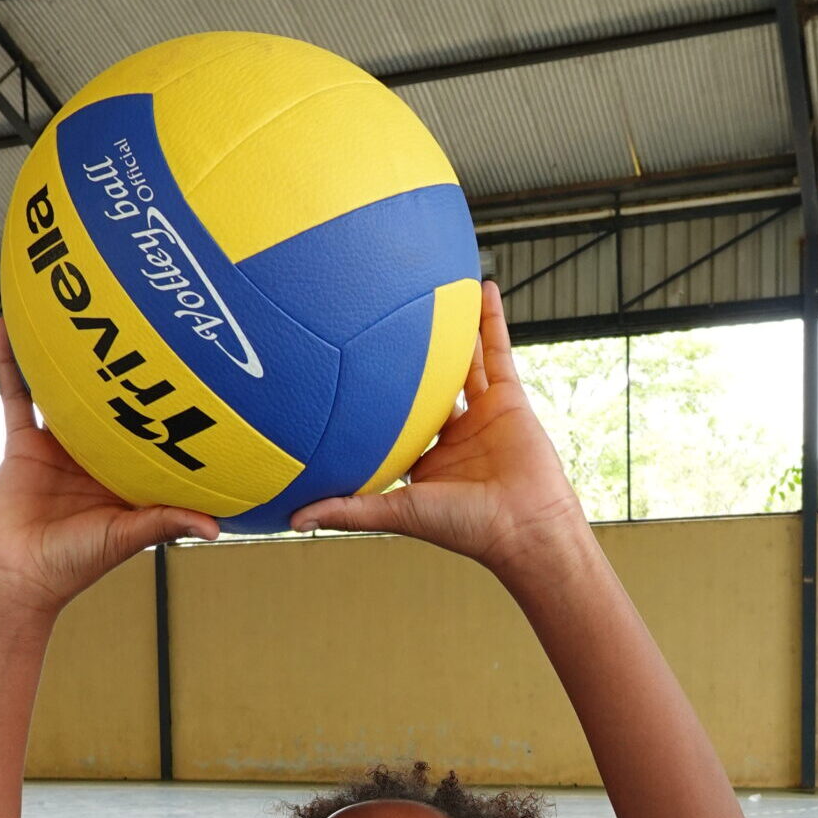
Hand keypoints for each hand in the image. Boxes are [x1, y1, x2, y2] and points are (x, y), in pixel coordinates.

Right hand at [0, 319, 218, 614]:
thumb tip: (214, 528)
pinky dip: (10, 362)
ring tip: (78, 309)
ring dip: (69, 355)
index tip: (192, 373)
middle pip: (114, 403)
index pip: (154, 433)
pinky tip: (9, 325)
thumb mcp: (124, 539)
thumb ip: (164, 523)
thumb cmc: (72, 567)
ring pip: (66, 391)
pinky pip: (16, 395)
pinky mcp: (22, 445)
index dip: (170, 406)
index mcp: (127, 477)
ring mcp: (59, 448)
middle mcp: (96, 458)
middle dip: (125, 368)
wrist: (13, 580)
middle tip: (141, 319)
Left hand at [289, 282, 591, 574]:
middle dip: (406, 358)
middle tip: (380, 322)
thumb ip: (347, 510)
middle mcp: (451, 434)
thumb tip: (292, 520)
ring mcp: (481, 414)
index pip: (392, 423)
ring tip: (432, 292)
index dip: (371, 401)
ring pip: (462, 362)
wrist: (525, 528)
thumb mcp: (397, 514)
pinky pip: (498, 352)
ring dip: (451, 329)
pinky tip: (481, 289)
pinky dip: (492, 321)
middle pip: (425, 386)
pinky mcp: (509, 399)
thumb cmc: (467, 528)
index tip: (344, 375)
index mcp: (424, 461)